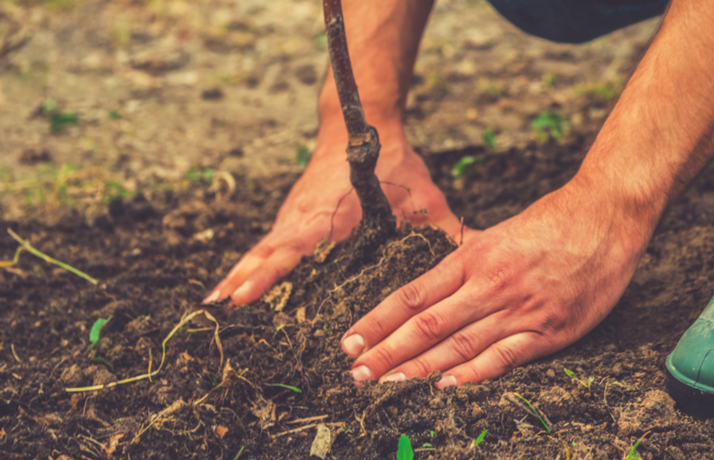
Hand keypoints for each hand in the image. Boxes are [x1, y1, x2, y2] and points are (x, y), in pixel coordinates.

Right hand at [205, 127, 470, 306]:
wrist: (360, 122)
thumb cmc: (395, 162)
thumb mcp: (425, 198)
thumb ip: (448, 231)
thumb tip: (482, 255)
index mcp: (332, 216)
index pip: (295, 249)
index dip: (269, 274)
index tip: (243, 296)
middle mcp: (305, 218)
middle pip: (268, 254)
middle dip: (245, 281)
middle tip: (221, 312)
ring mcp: (295, 216)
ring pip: (262, 250)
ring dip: (240, 275)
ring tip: (215, 306)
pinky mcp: (293, 216)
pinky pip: (267, 244)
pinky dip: (250, 264)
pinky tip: (235, 287)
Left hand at [338, 179, 653, 387]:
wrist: (607, 216)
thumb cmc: (555, 221)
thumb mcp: (501, 233)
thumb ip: (469, 261)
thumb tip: (435, 281)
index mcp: (474, 257)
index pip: (413, 295)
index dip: (379, 321)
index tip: (349, 341)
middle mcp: (491, 284)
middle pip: (427, 325)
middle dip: (387, 352)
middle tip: (355, 374)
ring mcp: (520, 310)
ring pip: (459, 345)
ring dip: (419, 368)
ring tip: (386, 384)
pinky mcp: (550, 331)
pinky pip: (505, 357)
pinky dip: (473, 374)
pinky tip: (445, 386)